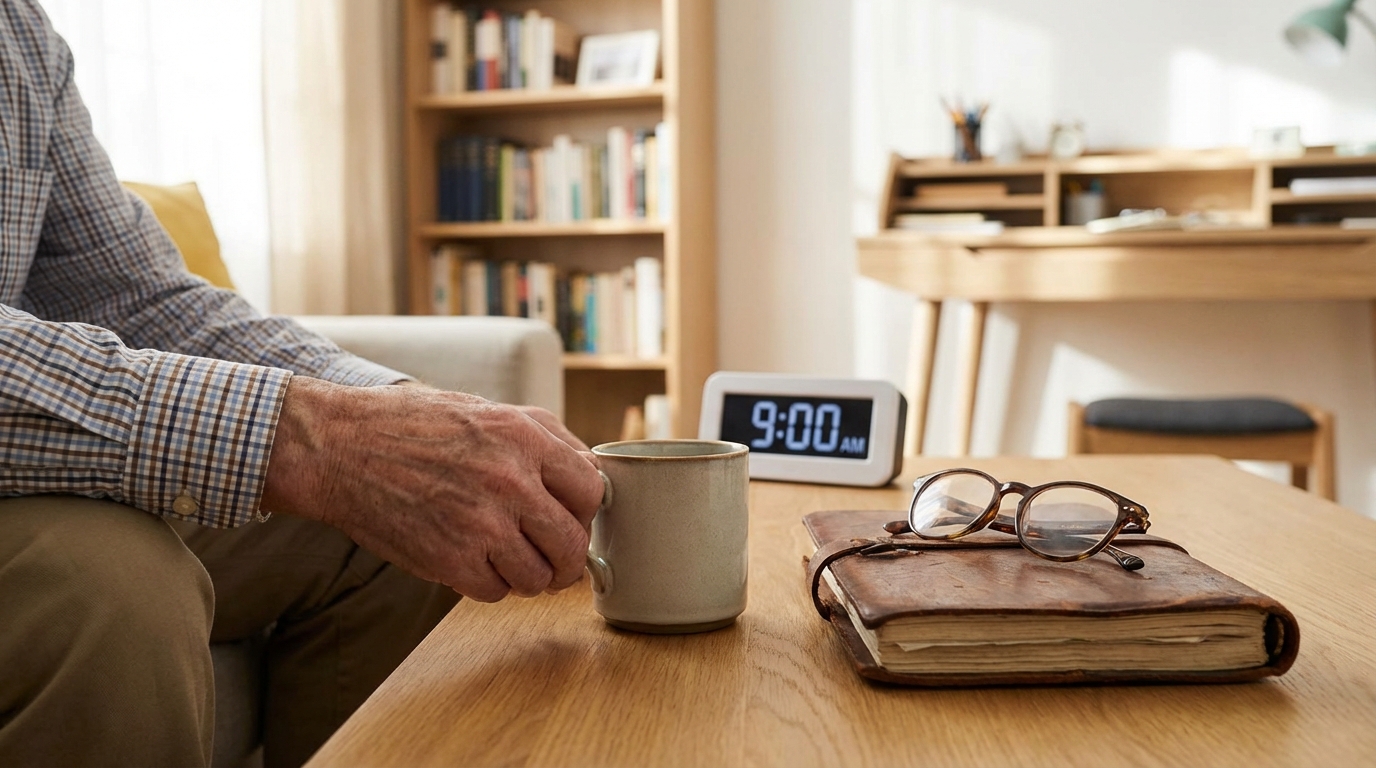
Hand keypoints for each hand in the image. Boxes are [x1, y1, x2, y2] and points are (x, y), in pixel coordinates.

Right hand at [262, 377, 603, 601]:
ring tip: (504, 553)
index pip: (593, 491)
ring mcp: (480, 525)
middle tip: (551, 553)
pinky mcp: (449, 561)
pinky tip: (469, 557)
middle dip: (567, 556)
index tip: (571, 516)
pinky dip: (487, 582)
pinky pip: (495, 592)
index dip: (585, 510)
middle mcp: (509, 482)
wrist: (341, 447)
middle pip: (573, 545)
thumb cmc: (415, 426)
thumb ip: (548, 439)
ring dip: (527, 573)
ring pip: (539, 578)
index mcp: (523, 438)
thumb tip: (592, 475)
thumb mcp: (490, 411)